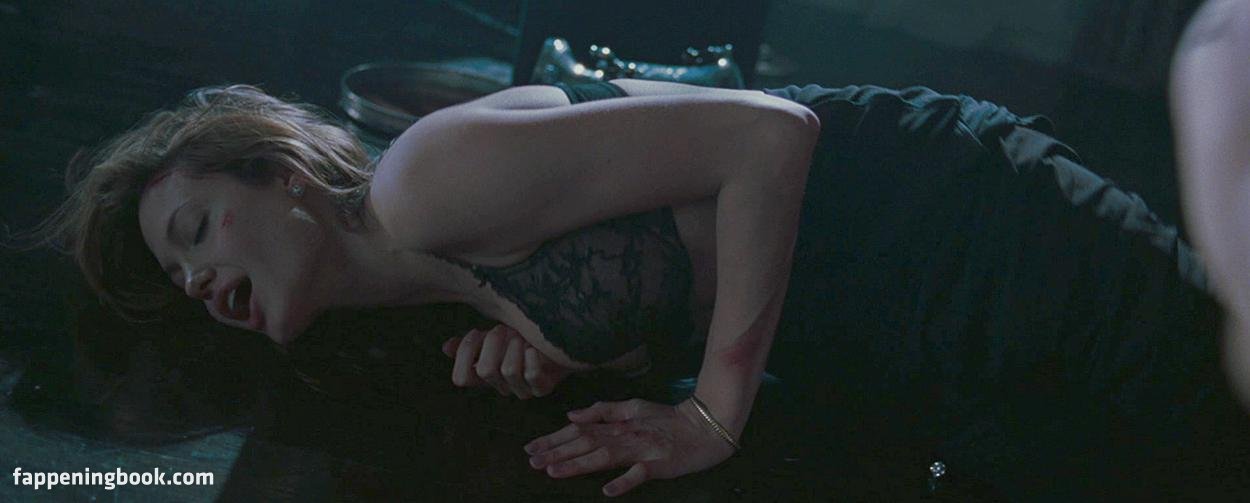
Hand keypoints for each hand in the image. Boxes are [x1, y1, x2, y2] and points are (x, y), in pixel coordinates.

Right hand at [442, 324, 570, 398]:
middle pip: (485, 370)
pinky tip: (532, 348)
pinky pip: (531, 376)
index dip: (465, 355)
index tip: (476, 333)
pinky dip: (531, 360)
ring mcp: (522, 390)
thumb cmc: (522, 338)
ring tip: (520, 337)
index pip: (461, 378)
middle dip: (492, 344)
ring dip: (513, 348)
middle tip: (501, 329)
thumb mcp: (493, 338)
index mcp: (484, 377)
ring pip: (508, 371)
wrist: (556, 342)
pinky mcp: (542, 388)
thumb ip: (471, 343)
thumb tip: (446, 347)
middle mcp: (500, 387)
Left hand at [523, 398, 735, 496]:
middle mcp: (624, 435)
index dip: (554, 439)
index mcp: (617, 422)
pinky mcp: (658, 465)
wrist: (703, 427)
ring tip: (554, 472)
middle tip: (532, 462)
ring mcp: (641, 450)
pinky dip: (623, 482)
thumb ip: (603, 410)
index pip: (580, 430)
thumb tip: (571, 415)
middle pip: (586, 443)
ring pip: (604, 457)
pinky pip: (639, 474)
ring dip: (578, 464)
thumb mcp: (633, 407)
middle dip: (557, 452)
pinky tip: (607, 491)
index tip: (531, 448)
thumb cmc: (667, 418)